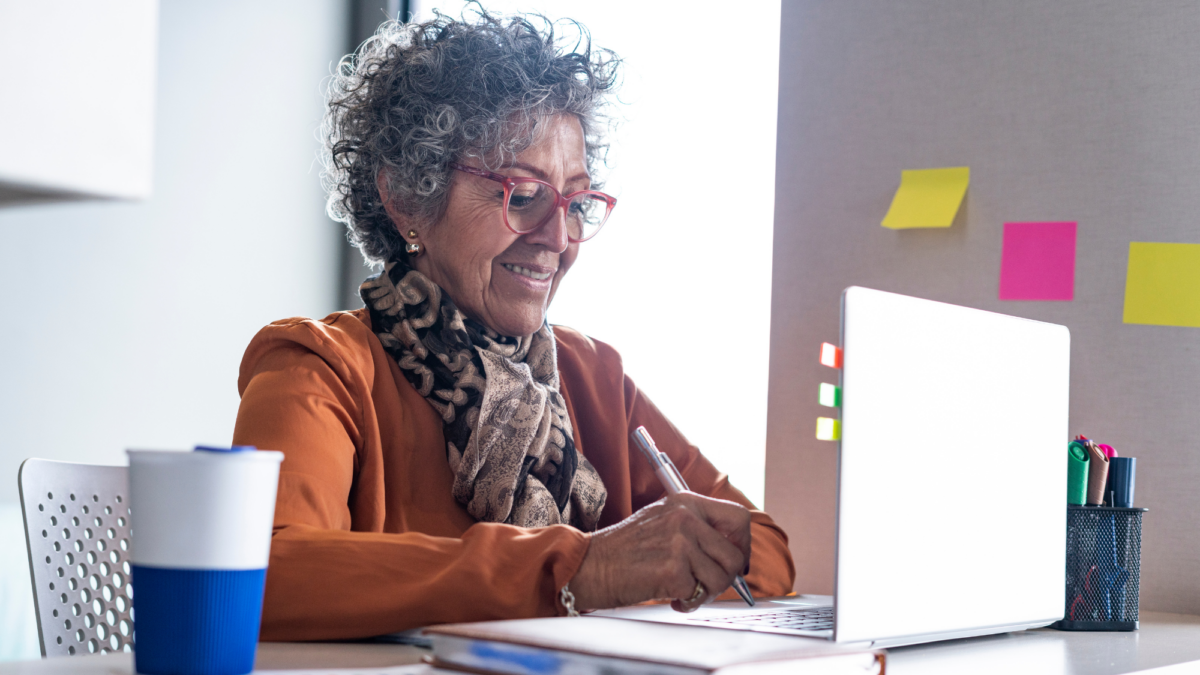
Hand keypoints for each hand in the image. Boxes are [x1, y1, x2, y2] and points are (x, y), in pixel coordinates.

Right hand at [569, 491, 750, 612]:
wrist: (590, 565)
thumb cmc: (623, 550)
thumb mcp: (662, 521)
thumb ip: (696, 528)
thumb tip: (733, 552)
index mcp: (685, 502)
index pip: (738, 518)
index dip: (743, 544)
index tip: (736, 561)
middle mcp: (686, 518)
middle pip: (735, 554)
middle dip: (726, 577)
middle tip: (706, 585)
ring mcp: (680, 544)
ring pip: (721, 578)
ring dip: (706, 592)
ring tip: (683, 590)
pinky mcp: (674, 571)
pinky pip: (699, 595)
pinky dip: (687, 603)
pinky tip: (669, 597)